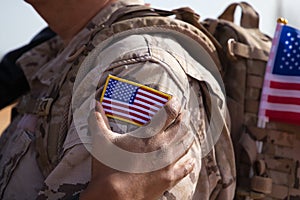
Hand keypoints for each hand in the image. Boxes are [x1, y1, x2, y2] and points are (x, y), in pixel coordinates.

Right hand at [80, 98, 194, 198]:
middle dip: (183, 118)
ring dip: (188, 135)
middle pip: (181, 127)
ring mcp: (168, 163)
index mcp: (148, 135)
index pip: (169, 113)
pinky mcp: (169, 178)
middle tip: (183, 114)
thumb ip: (98, 121)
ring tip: (188, 131)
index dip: (174, 104)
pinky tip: (191, 158)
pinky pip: (186, 167)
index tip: (174, 100)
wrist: (114, 198)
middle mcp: (162, 147)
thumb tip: (94, 105)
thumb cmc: (108, 168)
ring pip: (186, 145)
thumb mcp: (101, 141)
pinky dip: (190, 161)